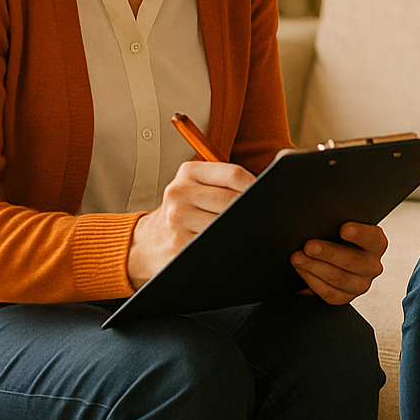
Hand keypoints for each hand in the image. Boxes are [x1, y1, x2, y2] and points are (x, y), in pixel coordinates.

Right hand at [128, 159, 254, 286]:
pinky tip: (232, 246)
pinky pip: (214, 245)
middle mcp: (179, 193)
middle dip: (251, 211)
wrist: (147, 242)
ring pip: (226, 225)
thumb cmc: (184, 210)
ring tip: (249, 231)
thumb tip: (273, 178)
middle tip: (263, 217)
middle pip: (232, 201)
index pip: (234, 174)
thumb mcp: (196, 186)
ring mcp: (177, 220)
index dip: (256, 186)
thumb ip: (226, 179)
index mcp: (189, 172)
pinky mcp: (178, 245)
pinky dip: (229, 247)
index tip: (266, 195)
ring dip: (242, 230)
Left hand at [293, 221, 387, 303]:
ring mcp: (361, 284)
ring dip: (314, 267)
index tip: (344, 229)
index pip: (372, 238)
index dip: (359, 234)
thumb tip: (319, 223)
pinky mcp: (346, 297)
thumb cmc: (336, 236)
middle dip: (328, 253)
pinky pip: (330, 293)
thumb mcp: (341, 226)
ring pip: (339, 278)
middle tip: (308, 246)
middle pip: (352, 261)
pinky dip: (313, 282)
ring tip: (298, 258)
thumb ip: (337, 223)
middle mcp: (372, 265)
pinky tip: (301, 271)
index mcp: (377, 243)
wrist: (333, 256)